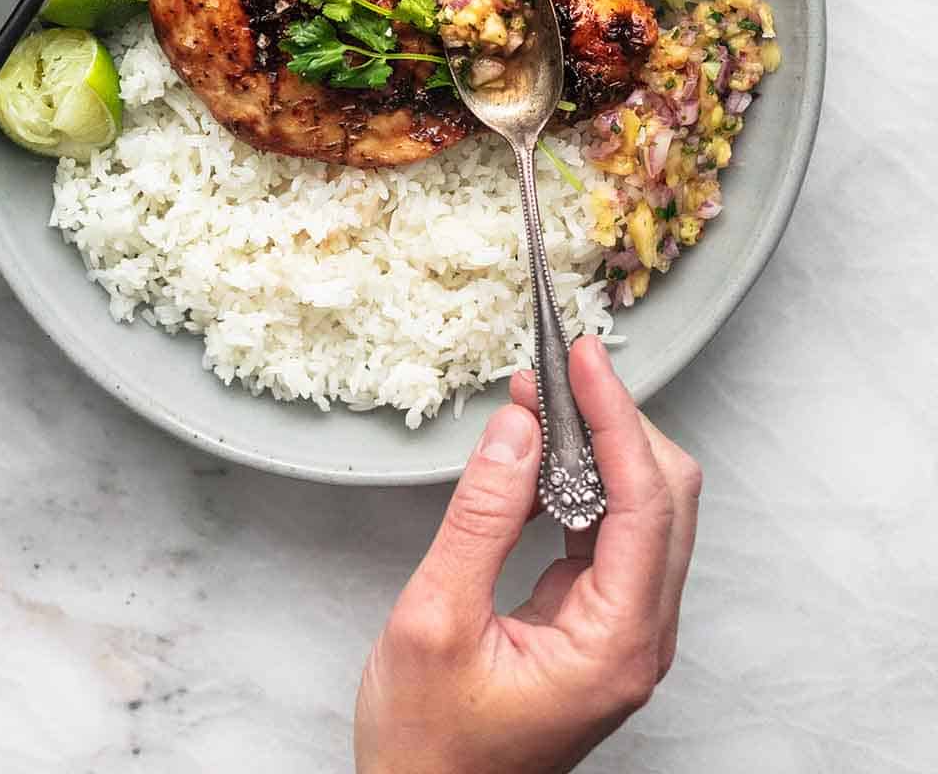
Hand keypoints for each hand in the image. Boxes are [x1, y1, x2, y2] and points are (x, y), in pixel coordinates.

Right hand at [354, 336, 701, 773]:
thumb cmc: (428, 745)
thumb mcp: (435, 620)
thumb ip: (480, 518)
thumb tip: (516, 427)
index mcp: (615, 645)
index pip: (645, 502)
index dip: (616, 416)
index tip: (583, 356)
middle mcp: (638, 636)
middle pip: (664, 497)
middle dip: (612, 421)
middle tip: (554, 370)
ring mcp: (622, 630)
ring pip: (643, 508)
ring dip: (595, 445)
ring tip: (536, 401)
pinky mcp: (597, 623)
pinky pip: (608, 531)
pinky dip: (578, 481)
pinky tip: (533, 458)